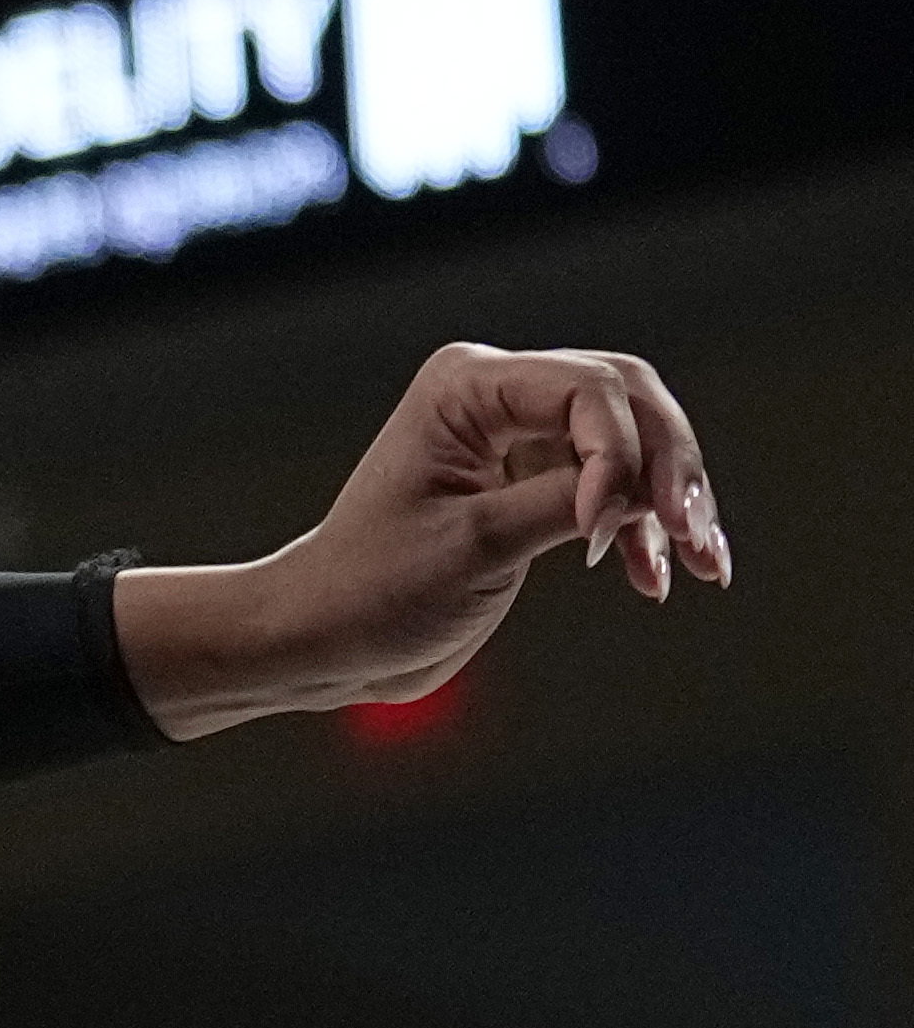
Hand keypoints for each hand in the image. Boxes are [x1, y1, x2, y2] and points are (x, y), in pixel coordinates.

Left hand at [132, 341, 724, 728]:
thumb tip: (646, 487)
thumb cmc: (370, 590)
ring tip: (703, 564)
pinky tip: (658, 578)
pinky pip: (615, 488)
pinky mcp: (531, 485)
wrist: (324, 641)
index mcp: (464, 386)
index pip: (590, 391)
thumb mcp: (477, 544)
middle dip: (671, 467)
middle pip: (629, 402)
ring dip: (672, 503)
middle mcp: (494, 396)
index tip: (603, 534)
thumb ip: (570, 503)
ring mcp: (516, 438)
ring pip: (634, 444)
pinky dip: (643, 531)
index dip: (622, 456)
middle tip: (694, 534)